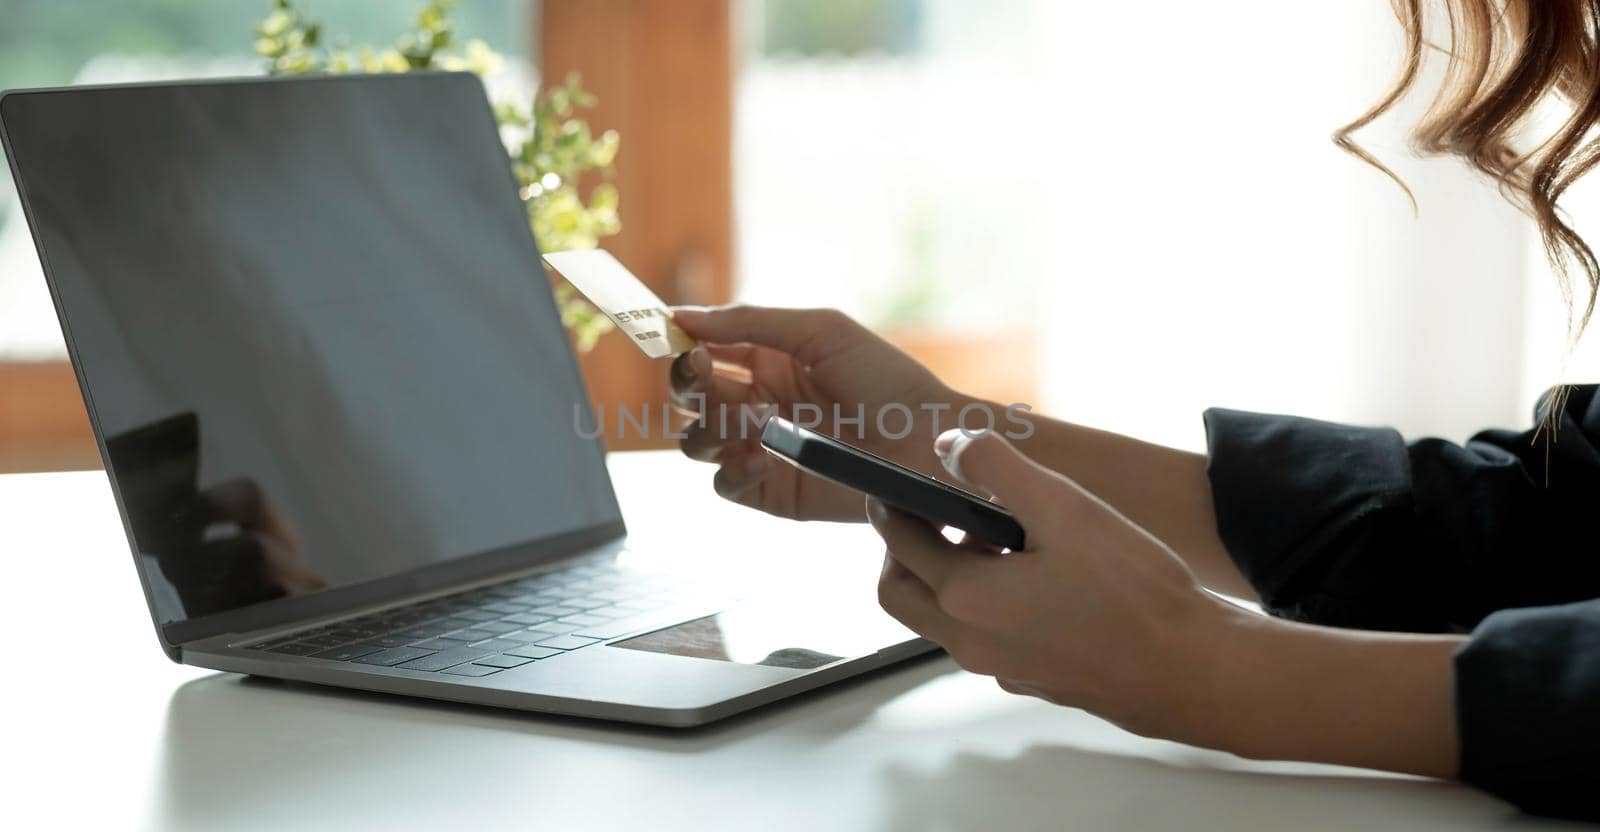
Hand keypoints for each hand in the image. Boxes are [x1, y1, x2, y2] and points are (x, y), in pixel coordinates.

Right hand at [670, 305, 972, 520]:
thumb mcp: (819, 331)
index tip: (672, 337)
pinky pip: (725, 485)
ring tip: (750, 419)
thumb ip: (749, 322)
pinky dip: (730, 469)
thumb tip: (680, 316)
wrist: (928, 440)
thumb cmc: (885, 378)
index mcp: (765, 363)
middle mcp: (757, 406)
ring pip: (697, 441)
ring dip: (708, 425)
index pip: (702, 354)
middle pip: (690, 398)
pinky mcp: (773, 492)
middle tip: (700, 371)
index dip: (682, 346)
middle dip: (686, 382)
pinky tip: (758, 456)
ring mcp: (761, 450)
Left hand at [867, 428, 1243, 741]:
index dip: (889, 507)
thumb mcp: (1065, 508)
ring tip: (995, 537)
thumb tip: (949, 446)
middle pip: (900, 593)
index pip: (898, 545)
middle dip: (902, 549)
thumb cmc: (1134, 594)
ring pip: (940, 619)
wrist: (1190, 671)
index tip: (888, 484)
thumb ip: (997, 468)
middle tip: (930, 513)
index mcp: (967, 599)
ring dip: (947, 575)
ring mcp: (999, 668)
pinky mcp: (1029, 679)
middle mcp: (971, 643)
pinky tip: (1032, 575)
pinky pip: (982, 637)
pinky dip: (983, 602)